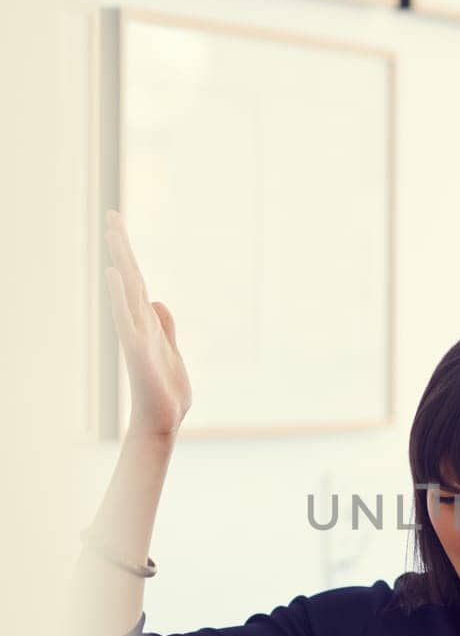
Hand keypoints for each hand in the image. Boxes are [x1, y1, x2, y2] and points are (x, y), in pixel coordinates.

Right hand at [103, 210, 192, 437]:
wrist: (164, 421)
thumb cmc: (166, 391)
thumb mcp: (171, 351)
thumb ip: (164, 326)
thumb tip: (156, 300)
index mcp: (148, 323)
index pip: (138, 281)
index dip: (130, 255)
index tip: (119, 227)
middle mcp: (139, 323)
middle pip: (130, 277)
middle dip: (122, 246)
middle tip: (112, 215)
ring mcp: (137, 335)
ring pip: (127, 290)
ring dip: (122, 261)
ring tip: (113, 233)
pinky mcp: (138, 349)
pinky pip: (128, 317)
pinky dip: (120, 295)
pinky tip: (116, 274)